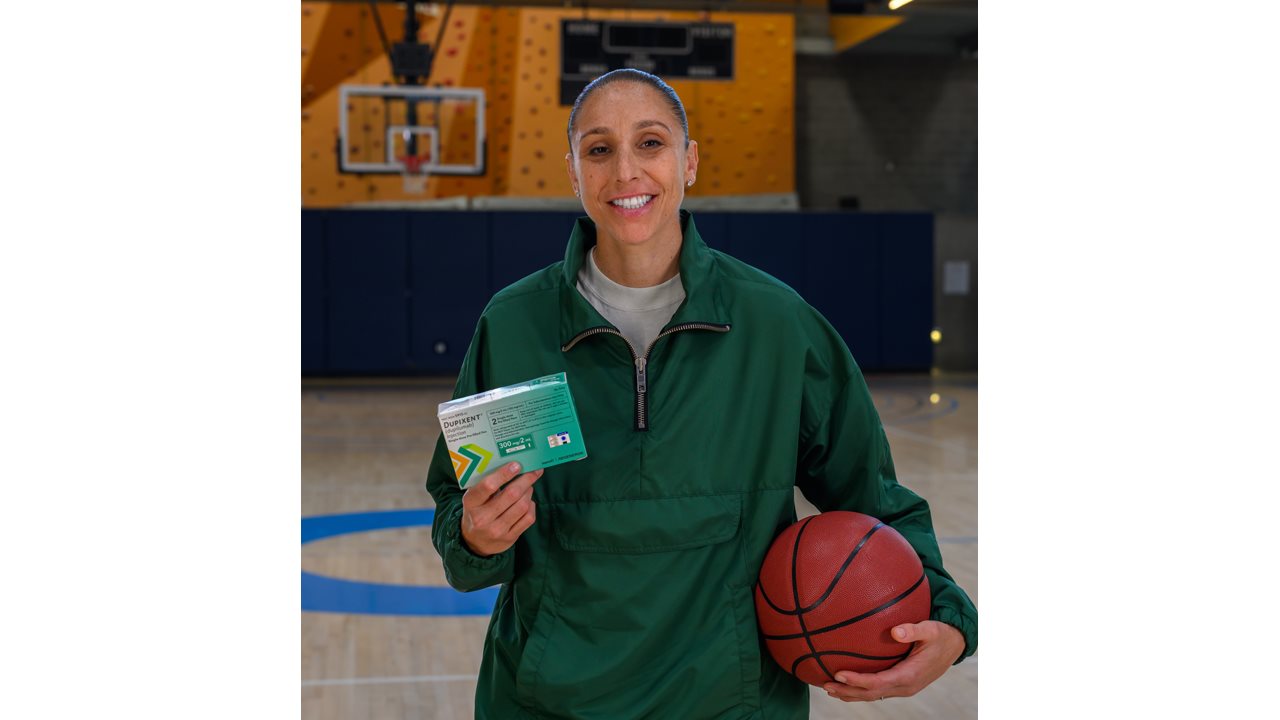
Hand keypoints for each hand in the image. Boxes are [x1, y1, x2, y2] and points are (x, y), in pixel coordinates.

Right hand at [460, 462, 542, 556]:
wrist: (474, 542)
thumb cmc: (477, 511)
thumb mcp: (474, 498)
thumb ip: (487, 484)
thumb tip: (512, 465)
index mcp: (471, 503)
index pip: (488, 486)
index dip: (504, 474)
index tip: (517, 465)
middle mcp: (483, 518)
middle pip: (511, 494)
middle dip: (526, 480)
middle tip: (534, 471)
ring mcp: (497, 530)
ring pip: (522, 506)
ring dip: (529, 492)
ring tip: (528, 486)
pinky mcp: (509, 538)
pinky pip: (528, 518)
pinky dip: (531, 506)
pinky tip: (528, 502)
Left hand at [822, 621, 964, 701]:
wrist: (955, 647)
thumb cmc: (941, 635)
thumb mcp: (932, 629)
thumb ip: (914, 630)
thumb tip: (895, 631)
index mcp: (909, 675)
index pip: (878, 682)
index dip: (858, 681)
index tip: (838, 674)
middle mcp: (905, 686)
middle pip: (871, 694)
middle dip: (847, 691)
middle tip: (825, 685)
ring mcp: (903, 688)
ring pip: (873, 695)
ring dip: (851, 694)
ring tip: (829, 689)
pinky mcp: (901, 684)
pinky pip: (878, 690)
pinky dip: (860, 689)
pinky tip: (846, 683)